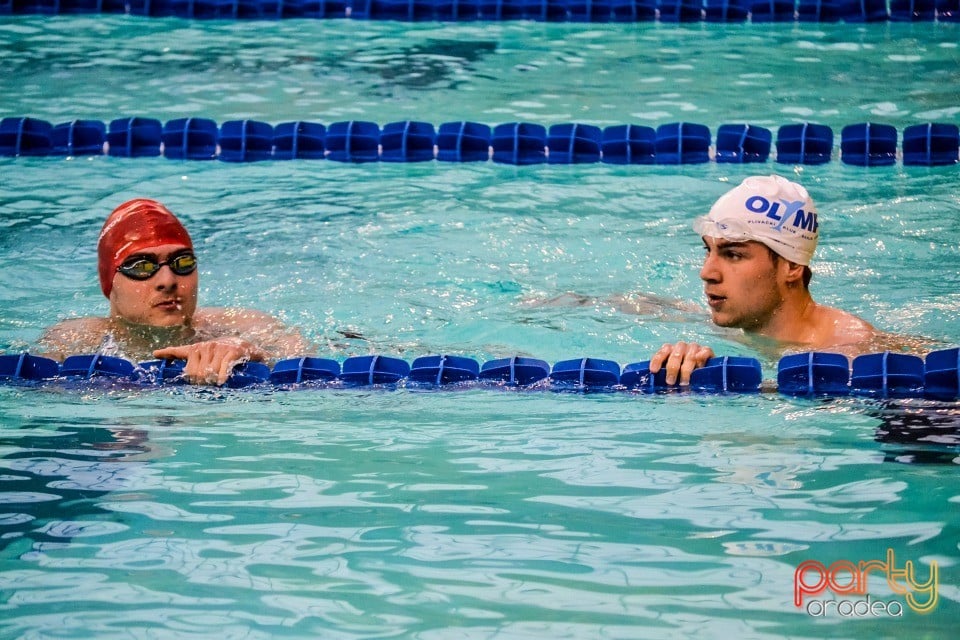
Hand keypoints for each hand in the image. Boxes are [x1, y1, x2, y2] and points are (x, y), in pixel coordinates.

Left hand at [153, 337, 267, 385]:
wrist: (247, 346)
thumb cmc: (224, 354)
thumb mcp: (206, 356)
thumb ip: (186, 357)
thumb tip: (158, 356)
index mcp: (197, 348)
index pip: (179, 351)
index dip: (167, 352)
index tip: (156, 354)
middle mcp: (206, 346)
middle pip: (194, 371)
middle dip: (198, 382)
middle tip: (205, 385)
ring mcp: (219, 348)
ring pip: (208, 371)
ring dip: (211, 381)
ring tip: (214, 383)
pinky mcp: (232, 351)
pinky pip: (223, 367)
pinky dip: (221, 376)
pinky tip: (221, 382)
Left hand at [648, 341, 714, 385]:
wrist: (704, 370)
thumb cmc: (683, 374)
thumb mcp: (673, 374)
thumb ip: (666, 376)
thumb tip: (659, 386)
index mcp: (670, 350)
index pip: (662, 352)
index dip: (657, 360)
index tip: (654, 371)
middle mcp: (681, 347)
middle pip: (676, 355)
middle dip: (672, 369)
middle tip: (670, 382)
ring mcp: (694, 347)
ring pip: (690, 357)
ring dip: (686, 370)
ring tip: (684, 383)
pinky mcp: (706, 350)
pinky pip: (704, 352)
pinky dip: (701, 358)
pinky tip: (699, 367)